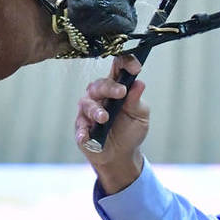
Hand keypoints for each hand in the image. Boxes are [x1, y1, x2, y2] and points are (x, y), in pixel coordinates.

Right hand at [75, 54, 148, 193]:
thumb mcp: (140, 116)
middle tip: (121, 93)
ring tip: (104, 118)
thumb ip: (136, 101)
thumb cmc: (130, 131)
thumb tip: (139, 84)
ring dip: (96, 110)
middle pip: (100, 85)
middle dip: (110, 87)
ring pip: (88, 103)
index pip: (118, 69)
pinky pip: (80, 126)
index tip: (135, 68)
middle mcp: (100, 96)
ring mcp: (88, 111)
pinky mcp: (81, 127)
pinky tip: (87, 136)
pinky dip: (83, 131)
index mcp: (116, 88)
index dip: (125, 63)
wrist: (121, 156)